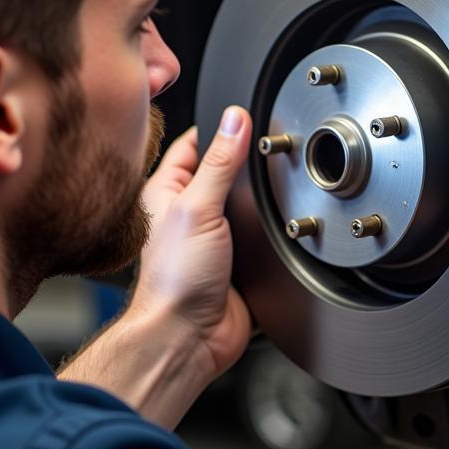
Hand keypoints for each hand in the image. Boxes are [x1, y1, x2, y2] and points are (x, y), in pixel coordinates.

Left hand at [131, 106, 253, 381]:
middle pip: (226, 172)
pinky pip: (260, 236)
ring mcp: (216, 238)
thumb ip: (219, 163)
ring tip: (278, 183)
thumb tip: (235, 119)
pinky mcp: (239, 262)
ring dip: (261, 200)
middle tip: (269, 145)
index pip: (194, 144)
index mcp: (168, 192)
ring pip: (246, 204)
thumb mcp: (198, 208)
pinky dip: (271, 230)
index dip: (218, 127)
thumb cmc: (175, 280)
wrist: (190, 335)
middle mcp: (191, 212)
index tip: (244, 113)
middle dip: (248, 162)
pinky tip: (280, 223)